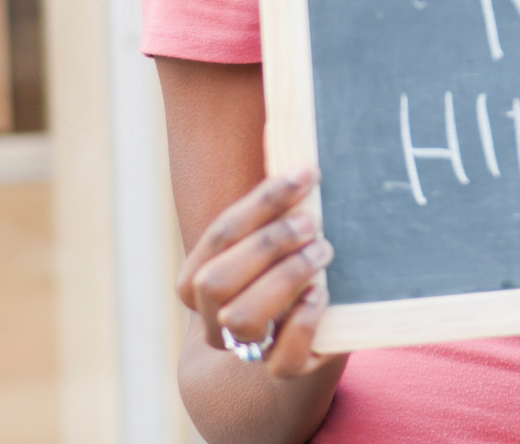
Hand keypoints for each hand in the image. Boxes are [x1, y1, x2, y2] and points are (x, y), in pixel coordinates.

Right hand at [178, 168, 335, 380]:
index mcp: (198, 278)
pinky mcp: (283, 373)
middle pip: (217, 281)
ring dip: (284, 278)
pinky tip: (321, 296)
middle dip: (267, 245)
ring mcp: (244, 349)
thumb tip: (294, 146)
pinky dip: (302, 324)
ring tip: (321, 251)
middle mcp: (212, 317)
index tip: (305, 175)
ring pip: (242, 319)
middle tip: (312, 221)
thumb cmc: (281, 277)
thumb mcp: (269, 245)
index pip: (221, 234)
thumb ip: (272, 209)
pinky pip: (281, 361)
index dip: (263, 202)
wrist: (287, 353)